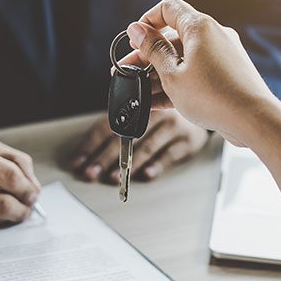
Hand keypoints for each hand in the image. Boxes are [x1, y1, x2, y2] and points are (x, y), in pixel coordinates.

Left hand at [70, 110, 209, 182]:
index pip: (109, 125)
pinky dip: (157, 165)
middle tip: (91, 172)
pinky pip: (170, 155)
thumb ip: (120, 119)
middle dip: (104, 158)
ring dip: (128, 164)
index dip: (92, 144)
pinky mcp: (188, 140)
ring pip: (146, 147)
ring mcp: (174, 127)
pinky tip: (146, 175)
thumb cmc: (164, 111)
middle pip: (125, 138)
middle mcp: (157, 113)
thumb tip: (90, 145)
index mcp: (139, 102)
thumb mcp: (143, 108)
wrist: (201, 106)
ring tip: (112, 177)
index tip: (80, 161)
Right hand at [119, 0, 278, 146]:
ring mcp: (222, 56)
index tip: (134, 40)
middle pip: (173, 38)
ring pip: (183, 59)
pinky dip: (177, 83)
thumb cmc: (214, 97)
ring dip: (159, 74)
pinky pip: (196, 73)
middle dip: (147, 56)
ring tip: (137, 91)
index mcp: (200, 27)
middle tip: (126, 71)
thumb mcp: (172, 75)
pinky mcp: (226, 75)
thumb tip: (137, 29)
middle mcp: (213, 36)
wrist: (253, 120)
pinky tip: (157, 102)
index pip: (168, 8)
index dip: (147, 21)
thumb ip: (153, 51)